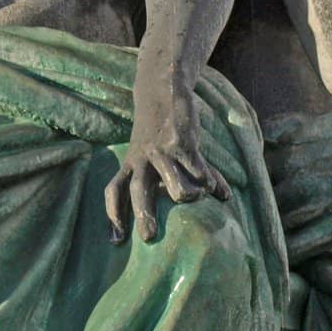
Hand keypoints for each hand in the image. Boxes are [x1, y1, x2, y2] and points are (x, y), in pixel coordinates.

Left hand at [104, 86, 229, 243]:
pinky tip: (217, 190)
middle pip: (138, 191)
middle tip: (149, 237)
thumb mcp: (157, 154)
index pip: (114, 190)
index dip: (114, 215)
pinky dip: (209, 183)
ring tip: (198, 197)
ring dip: (189, 196)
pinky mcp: (184, 143)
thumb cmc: (161, 133)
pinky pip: (199, 172)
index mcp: (131, 164)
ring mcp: (162, 152)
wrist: (161, 90)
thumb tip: (205, 204)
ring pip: (176, 187)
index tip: (116, 240)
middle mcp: (142, 159)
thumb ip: (178, 180)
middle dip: (144, 215)